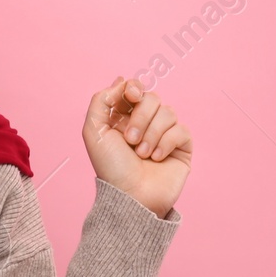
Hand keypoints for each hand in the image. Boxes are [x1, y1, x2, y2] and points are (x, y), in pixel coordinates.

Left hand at [82, 76, 191, 217]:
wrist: (131, 196)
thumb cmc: (110, 167)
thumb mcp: (94, 131)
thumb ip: (101, 100)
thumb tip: (121, 80)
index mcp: (123, 116)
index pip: (135, 88)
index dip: (134, 87)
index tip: (131, 96)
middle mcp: (145, 122)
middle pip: (152, 98)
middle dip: (141, 117)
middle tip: (130, 140)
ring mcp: (165, 134)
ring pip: (168, 111)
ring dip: (152, 133)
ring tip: (141, 154)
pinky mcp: (181, 146)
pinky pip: (181, 129)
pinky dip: (166, 142)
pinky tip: (156, 158)